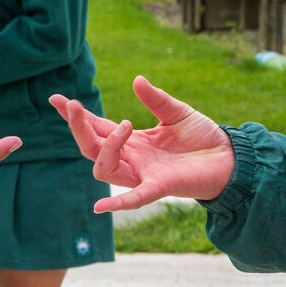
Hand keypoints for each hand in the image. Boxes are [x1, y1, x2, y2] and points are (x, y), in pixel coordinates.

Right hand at [50, 75, 234, 212]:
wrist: (230, 158)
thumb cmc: (202, 138)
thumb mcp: (176, 112)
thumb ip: (155, 99)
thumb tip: (137, 80)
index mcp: (132, 141)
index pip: (96, 127)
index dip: (75, 115)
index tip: (55, 98)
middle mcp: (131, 159)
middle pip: (91, 147)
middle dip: (78, 127)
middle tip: (72, 105)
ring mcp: (141, 174)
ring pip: (104, 168)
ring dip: (106, 146)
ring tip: (124, 125)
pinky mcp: (159, 187)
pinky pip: (133, 198)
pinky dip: (117, 202)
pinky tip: (99, 206)